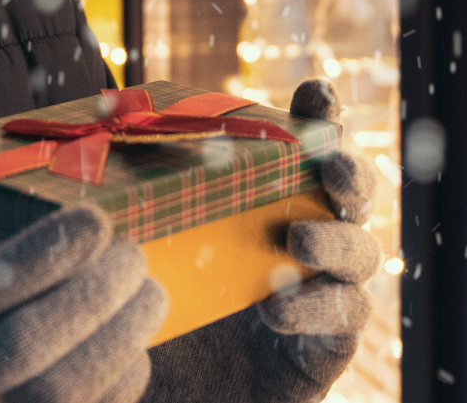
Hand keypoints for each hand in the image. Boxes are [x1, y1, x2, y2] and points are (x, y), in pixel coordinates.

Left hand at [141, 78, 380, 402]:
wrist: (155, 398)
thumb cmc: (148, 318)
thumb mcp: (140, 249)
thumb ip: (141, 195)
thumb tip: (103, 116)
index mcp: (270, 206)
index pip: (308, 152)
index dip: (322, 119)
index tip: (316, 93)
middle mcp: (308, 243)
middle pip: (355, 195)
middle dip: (353, 172)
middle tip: (333, 166)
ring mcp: (324, 297)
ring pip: (363, 255)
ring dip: (337, 241)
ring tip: (299, 238)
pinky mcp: (324, 352)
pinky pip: (343, 323)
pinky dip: (318, 309)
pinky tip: (277, 308)